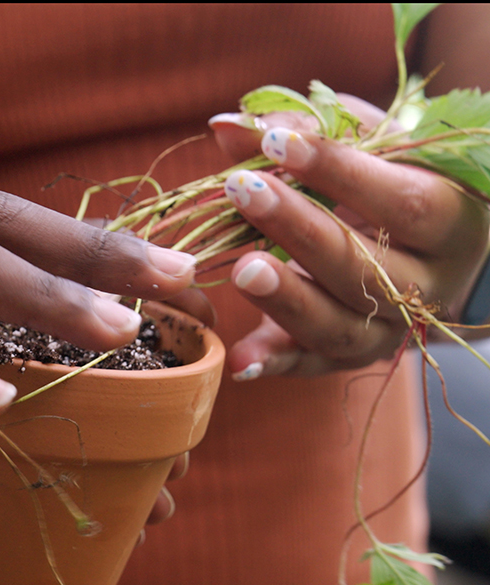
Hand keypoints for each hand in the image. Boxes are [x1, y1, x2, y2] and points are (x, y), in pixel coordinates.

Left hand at [208, 98, 489, 378]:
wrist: (427, 246)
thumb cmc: (390, 177)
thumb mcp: (367, 143)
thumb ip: (304, 130)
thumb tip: (225, 125)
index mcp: (451, 221)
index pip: (400, 199)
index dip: (337, 171)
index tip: (276, 144)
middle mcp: (429, 285)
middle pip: (364, 266)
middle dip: (299, 229)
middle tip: (242, 192)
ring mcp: (389, 330)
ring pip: (340, 325)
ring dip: (286, 299)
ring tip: (241, 270)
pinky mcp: (349, 359)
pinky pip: (311, 367)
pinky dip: (273, 365)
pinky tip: (238, 361)